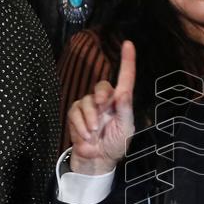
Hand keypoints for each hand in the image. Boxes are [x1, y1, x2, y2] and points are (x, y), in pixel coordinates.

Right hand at [68, 40, 135, 174]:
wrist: (97, 160)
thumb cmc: (115, 144)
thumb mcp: (126, 129)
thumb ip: (125, 110)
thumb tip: (125, 91)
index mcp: (121, 102)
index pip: (125, 78)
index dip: (127, 61)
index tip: (128, 44)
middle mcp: (106, 101)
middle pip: (101, 86)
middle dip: (101, 95)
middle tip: (102, 107)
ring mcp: (90, 106)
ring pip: (86, 100)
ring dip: (90, 118)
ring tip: (94, 132)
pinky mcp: (76, 114)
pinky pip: (75, 111)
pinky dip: (80, 124)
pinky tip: (86, 135)